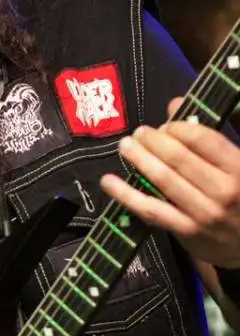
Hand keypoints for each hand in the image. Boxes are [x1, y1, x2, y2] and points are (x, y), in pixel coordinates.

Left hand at [100, 98, 239, 267]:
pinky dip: (126, 194)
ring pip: (163, 180)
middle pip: (179, 158)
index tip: (164, 125)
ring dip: (139, 160)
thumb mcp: (238, 165)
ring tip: (125, 146)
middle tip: (138, 133)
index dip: (177, 127)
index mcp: (239, 168)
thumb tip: (175, 104)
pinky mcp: (186, 231)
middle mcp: (224, 190)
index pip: (202, 139)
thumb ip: (209, 136)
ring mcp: (204, 213)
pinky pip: (151, 209)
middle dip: (153, 141)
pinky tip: (110, 182)